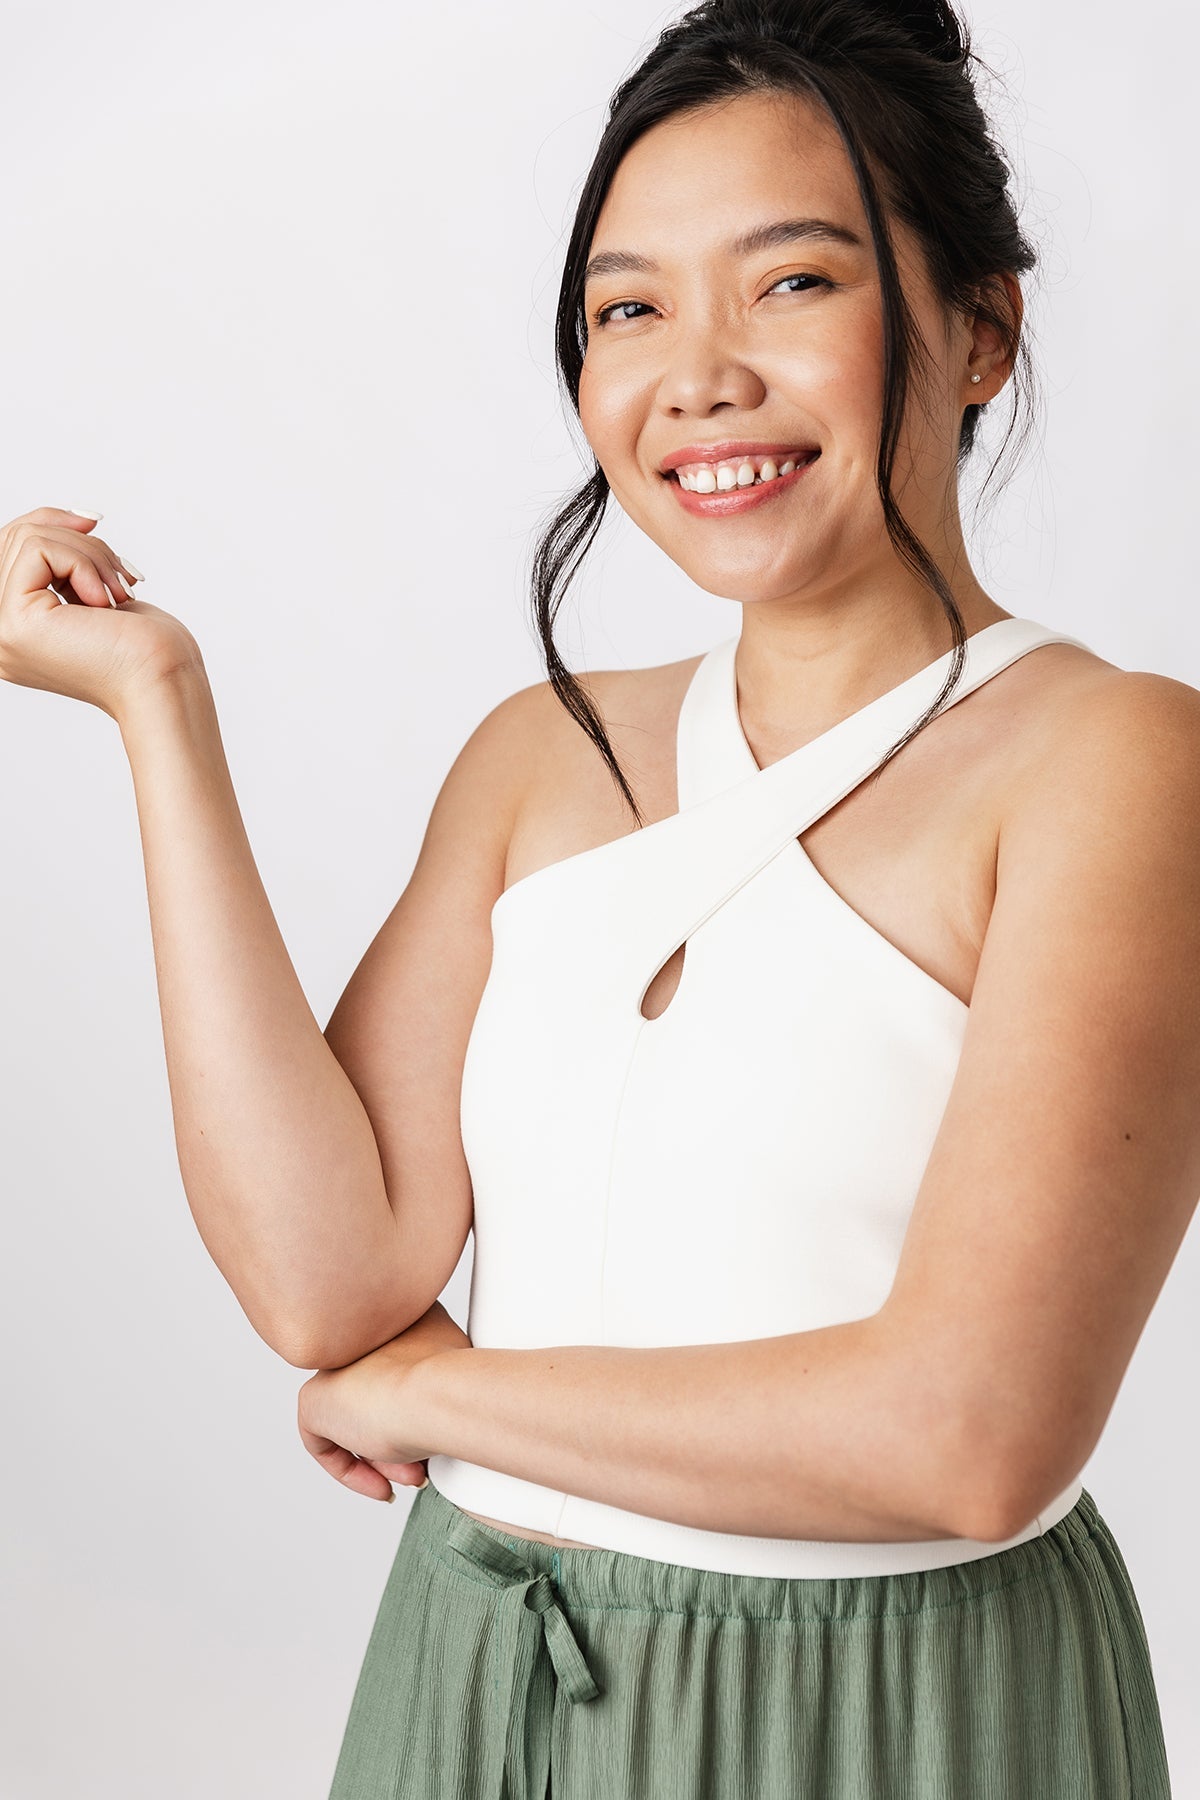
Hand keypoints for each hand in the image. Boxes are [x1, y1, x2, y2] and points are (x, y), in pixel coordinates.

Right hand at [0, 505, 202, 718]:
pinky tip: (106, 601)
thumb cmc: (148, 650)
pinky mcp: (15, 623)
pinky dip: (84, 563)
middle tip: (122, 577)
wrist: (164, 684)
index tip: (94, 523)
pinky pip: (38, 549)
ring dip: (90, 555)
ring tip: (119, 593)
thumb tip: (76, 515)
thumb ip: (70, 562)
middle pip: (18, 538)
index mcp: (16, 630)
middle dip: (81, 542)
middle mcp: (0, 634)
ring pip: (28, 538)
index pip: (12, 549)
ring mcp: (1, 631)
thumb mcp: (101, 590)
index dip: (52, 522)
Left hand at [297, 1301, 472, 1503]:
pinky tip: (383, 1485)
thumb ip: (441, 1365)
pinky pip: (329, 1444)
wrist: (438, 1393)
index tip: (435, 1432)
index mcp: (395, 1315)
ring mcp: (333, 1365)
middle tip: (424, 1465)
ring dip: (388, 1459)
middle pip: (380, 1397)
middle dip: (402, 1440)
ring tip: (414, 1475)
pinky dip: (355, 1471)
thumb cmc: (455, 1380)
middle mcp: (359, 1333)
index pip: (401, 1368)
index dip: (418, 1409)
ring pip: (360, 1422)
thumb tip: (444, 1386)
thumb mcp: (457, 1360)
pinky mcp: (313, 1400)